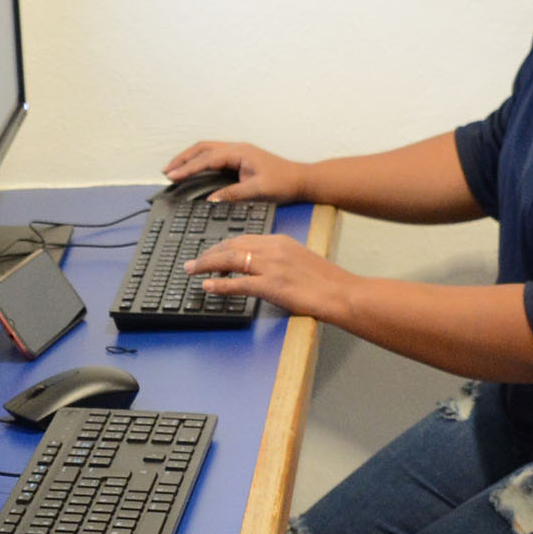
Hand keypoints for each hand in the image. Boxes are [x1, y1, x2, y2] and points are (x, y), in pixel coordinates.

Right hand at [160, 140, 313, 204]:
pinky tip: (194, 169)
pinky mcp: (240, 158)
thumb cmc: (284, 183)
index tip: (172, 176)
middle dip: (183, 158)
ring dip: (190, 158)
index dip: (188, 168)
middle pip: (202, 148)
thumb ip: (233, 194)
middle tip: (166, 171)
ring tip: (174, 169)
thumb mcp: (258, 191)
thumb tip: (210, 200)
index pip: (207, 158)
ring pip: (207, 150)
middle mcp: (237, 148)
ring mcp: (238, 152)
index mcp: (239, 152)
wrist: (302, 179)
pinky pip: (214, 155)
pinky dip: (200, 161)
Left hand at [187, 230, 354, 323]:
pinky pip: (238, 283)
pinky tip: (207, 287)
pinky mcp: (271, 286)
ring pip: (229, 260)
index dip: (223, 246)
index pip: (243, 240)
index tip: (211, 253)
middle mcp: (272, 249)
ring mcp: (270, 267)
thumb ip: (280, 260)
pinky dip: (219, 285)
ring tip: (192, 270)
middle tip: (194, 262)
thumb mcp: (300, 260)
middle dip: (209, 253)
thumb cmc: (326, 282)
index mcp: (279, 241)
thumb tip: (262, 268)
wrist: (341, 293)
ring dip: (206, 265)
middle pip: (231, 246)